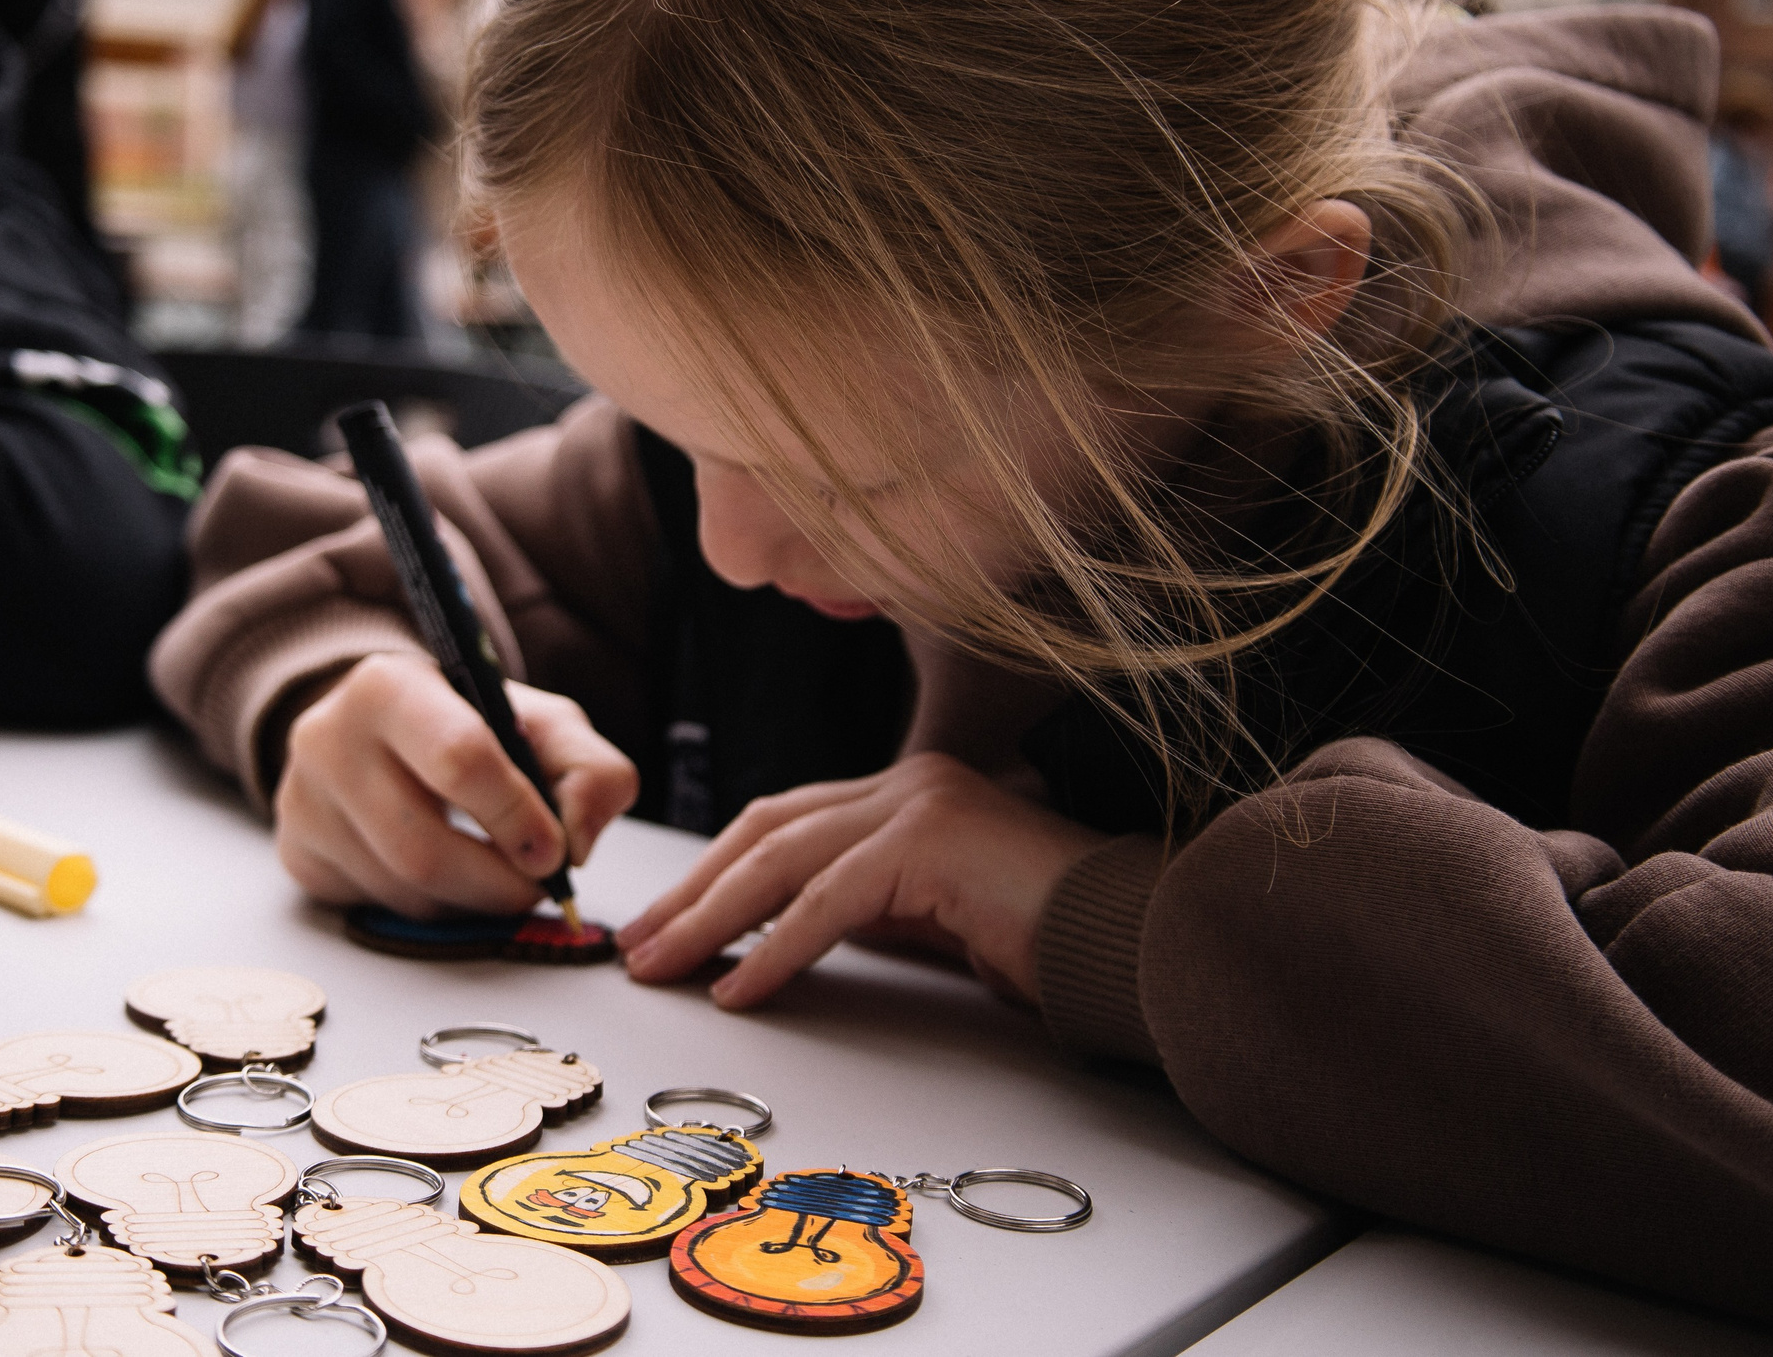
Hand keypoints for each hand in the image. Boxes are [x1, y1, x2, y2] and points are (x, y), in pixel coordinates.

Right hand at [275, 653, 638, 916]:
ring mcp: (301, 801)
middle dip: (497, 883)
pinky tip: (447, 877)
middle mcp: (326, 738)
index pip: (460, 758)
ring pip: (402, 890)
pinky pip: (377, 908)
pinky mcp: (297, 853)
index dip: (517, 817)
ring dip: (469, 903)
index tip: (555, 851)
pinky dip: (431, 908)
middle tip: (536, 887)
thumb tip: (578, 840)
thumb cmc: (469, 726)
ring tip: (497, 877)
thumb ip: (589, 770)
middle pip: (424, 848)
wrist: (380, 731)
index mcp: (389, 686)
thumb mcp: (541, 724)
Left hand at [617, 752, 1110, 1008]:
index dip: (714, 874)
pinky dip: (776, 948)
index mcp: (905, 792)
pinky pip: (828, 902)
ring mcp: (919, 802)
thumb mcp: (933, 922)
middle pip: (766, 831)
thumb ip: (867, 912)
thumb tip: (784, 937)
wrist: (1133, 941)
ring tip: (664, 967)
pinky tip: (741, 989)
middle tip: (639, 947)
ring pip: (783, 860)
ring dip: (712, 919)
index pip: (783, 824)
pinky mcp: (931, 841)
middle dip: (693, 891)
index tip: (664, 925)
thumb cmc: (1046, 939)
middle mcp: (906, 783)